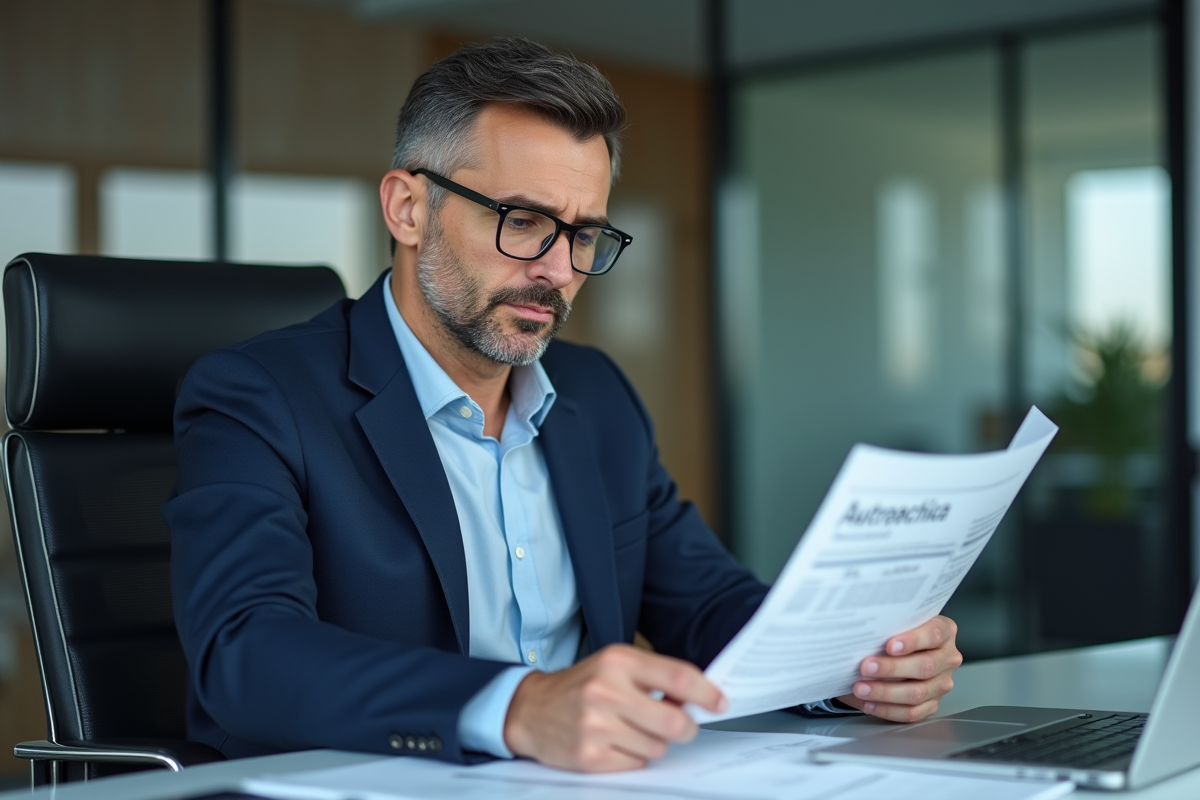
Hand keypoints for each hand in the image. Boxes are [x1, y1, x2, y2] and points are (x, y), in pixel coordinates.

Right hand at [503, 643, 726, 771]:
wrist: (530, 709)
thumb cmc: (581, 685)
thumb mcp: (614, 664)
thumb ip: (653, 675)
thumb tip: (698, 696)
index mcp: (618, 661)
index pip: (678, 677)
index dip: (707, 692)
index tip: (719, 702)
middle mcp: (606, 691)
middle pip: (675, 721)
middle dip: (686, 727)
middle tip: (680, 725)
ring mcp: (597, 726)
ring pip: (658, 746)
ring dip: (654, 741)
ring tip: (631, 729)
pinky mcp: (590, 756)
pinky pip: (636, 763)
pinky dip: (633, 756)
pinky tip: (615, 742)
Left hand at [836, 615, 961, 722]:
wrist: (894, 649)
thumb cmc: (893, 633)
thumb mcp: (893, 623)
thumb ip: (887, 626)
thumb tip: (861, 634)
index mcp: (944, 631)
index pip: (934, 634)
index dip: (913, 640)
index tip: (889, 646)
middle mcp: (947, 658)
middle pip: (925, 666)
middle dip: (892, 668)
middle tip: (866, 667)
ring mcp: (941, 683)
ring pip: (918, 693)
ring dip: (885, 692)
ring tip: (861, 688)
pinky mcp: (932, 704)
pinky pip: (912, 712)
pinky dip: (888, 710)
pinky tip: (870, 703)